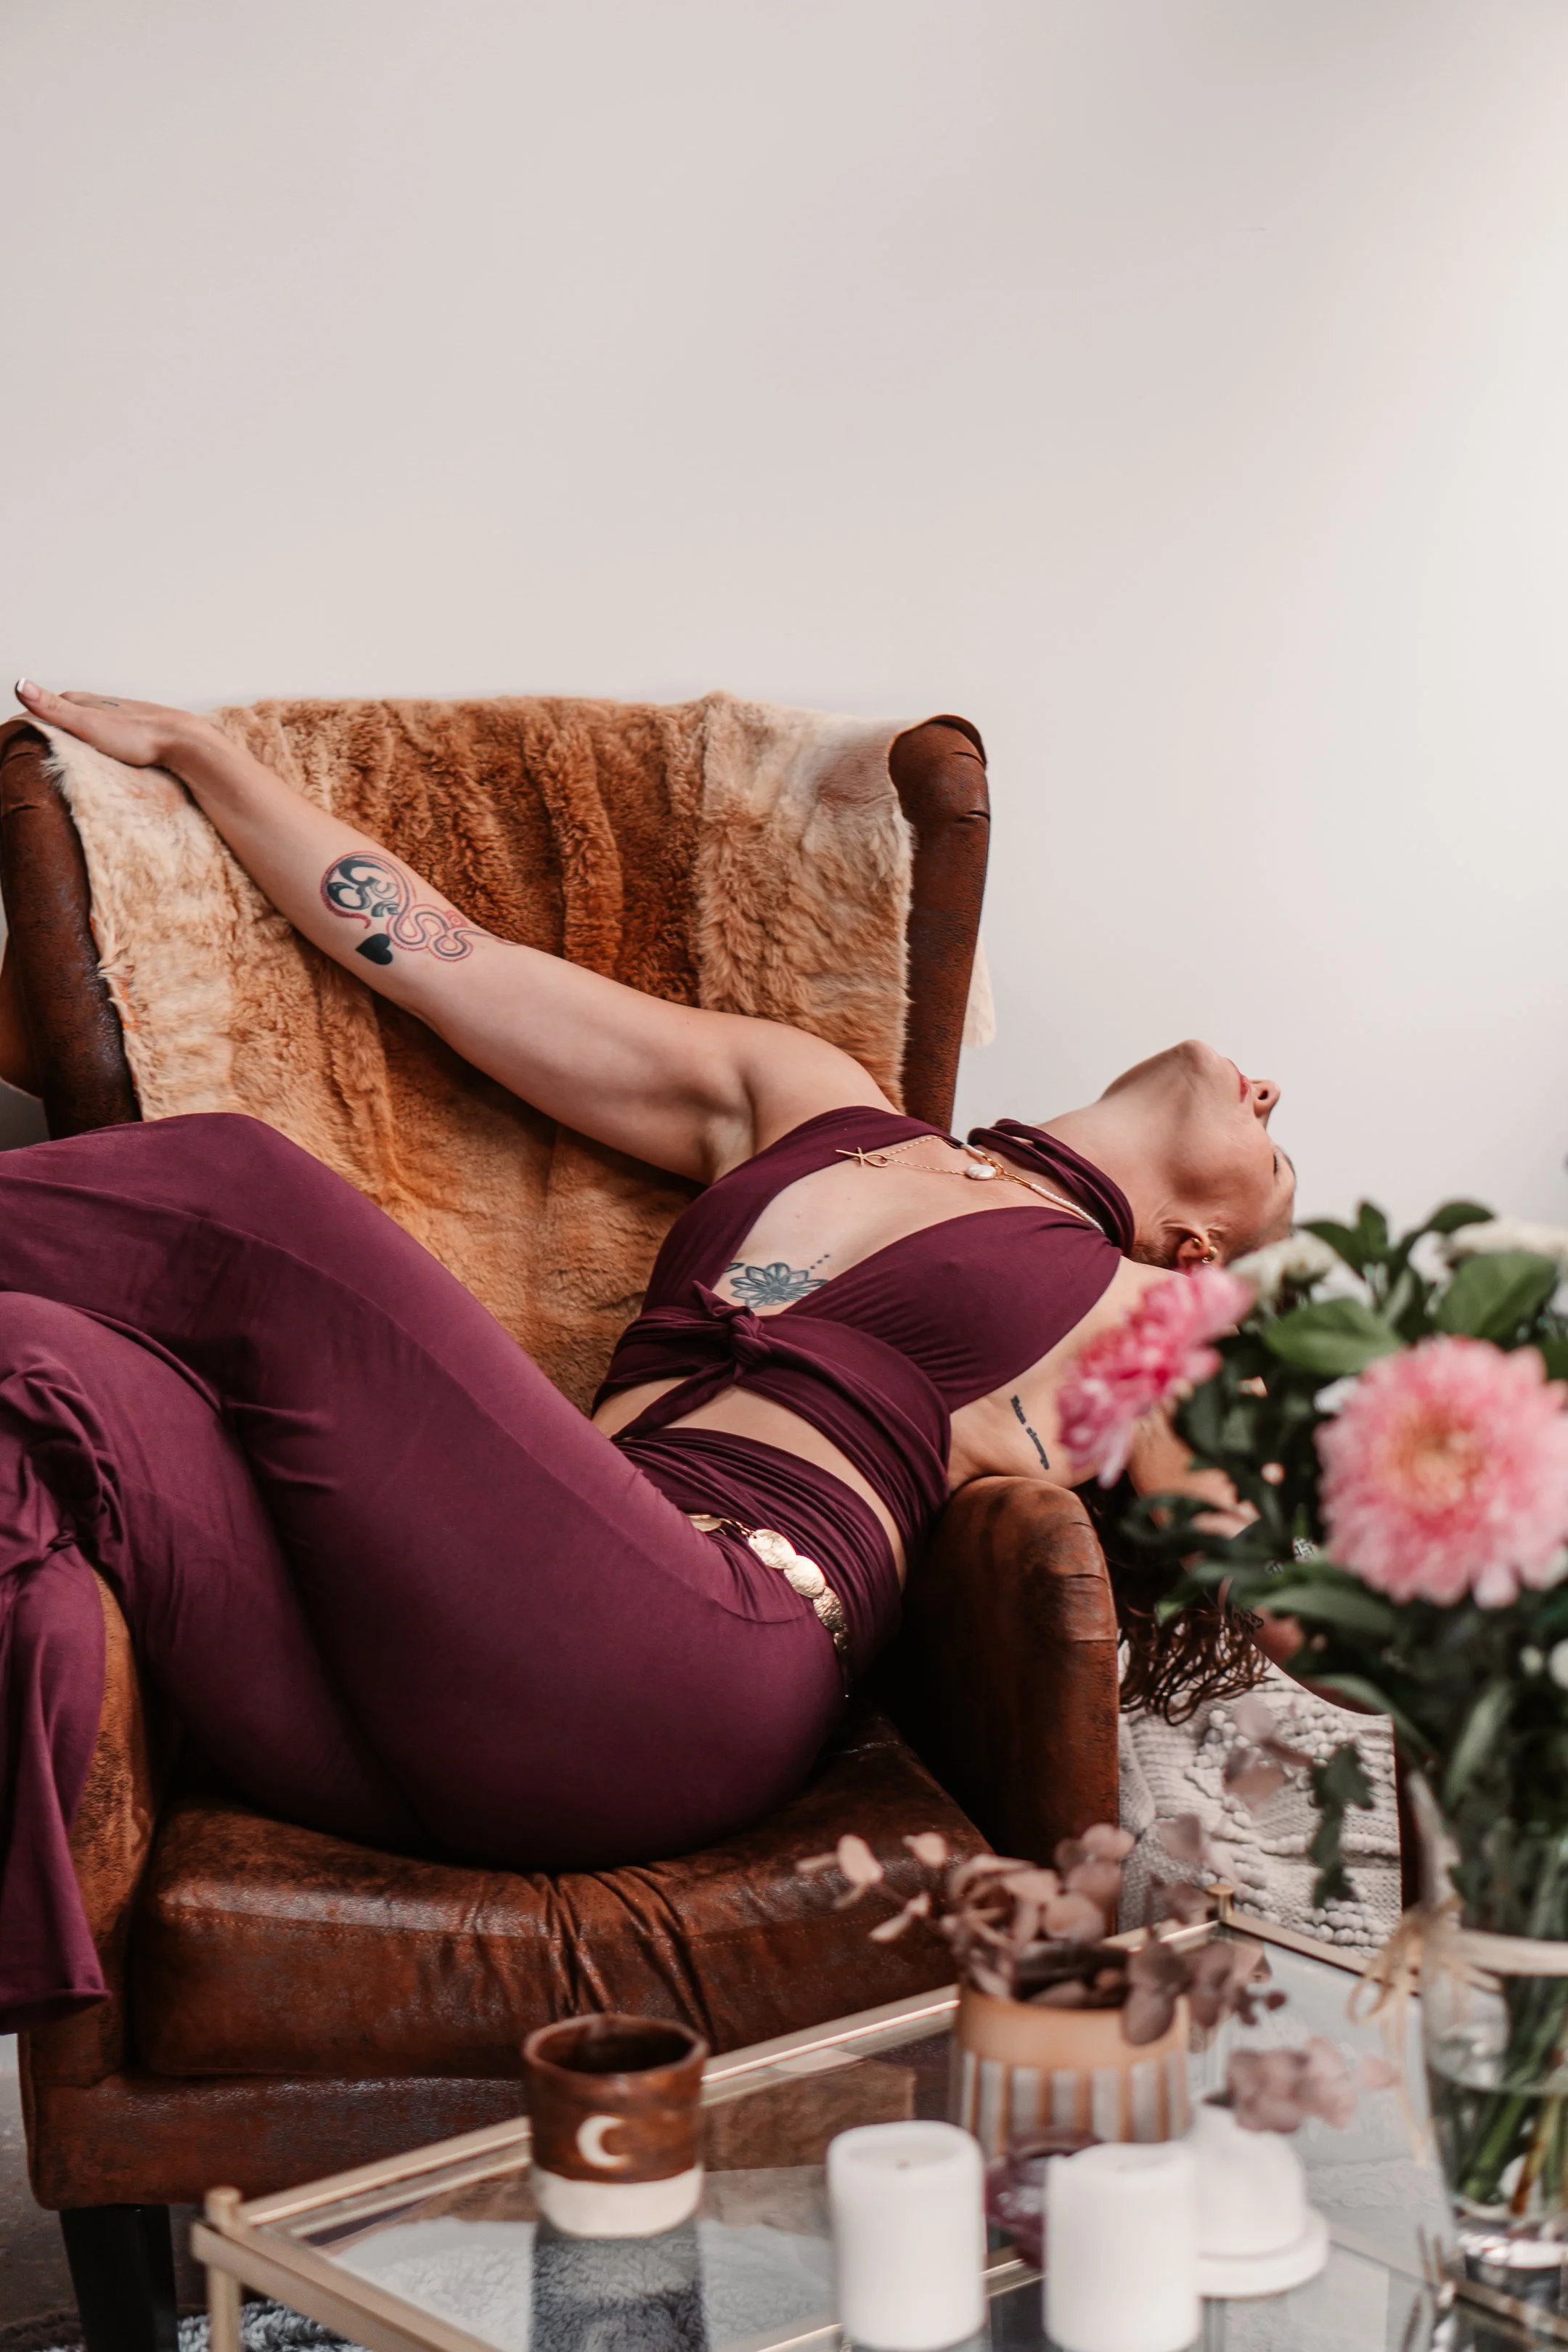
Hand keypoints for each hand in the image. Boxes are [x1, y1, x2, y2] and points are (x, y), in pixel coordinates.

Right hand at [12, 679, 207, 768]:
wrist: (181, 741)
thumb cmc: (137, 735)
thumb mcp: (86, 723)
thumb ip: (52, 708)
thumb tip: (19, 684)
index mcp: (79, 702)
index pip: (40, 709)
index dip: (24, 723)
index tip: (9, 740)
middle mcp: (95, 704)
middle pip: (59, 713)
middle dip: (43, 725)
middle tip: (26, 743)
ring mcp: (113, 716)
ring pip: (81, 722)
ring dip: (66, 732)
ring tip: (53, 747)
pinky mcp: (129, 730)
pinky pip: (100, 733)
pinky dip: (88, 740)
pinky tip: (91, 749)